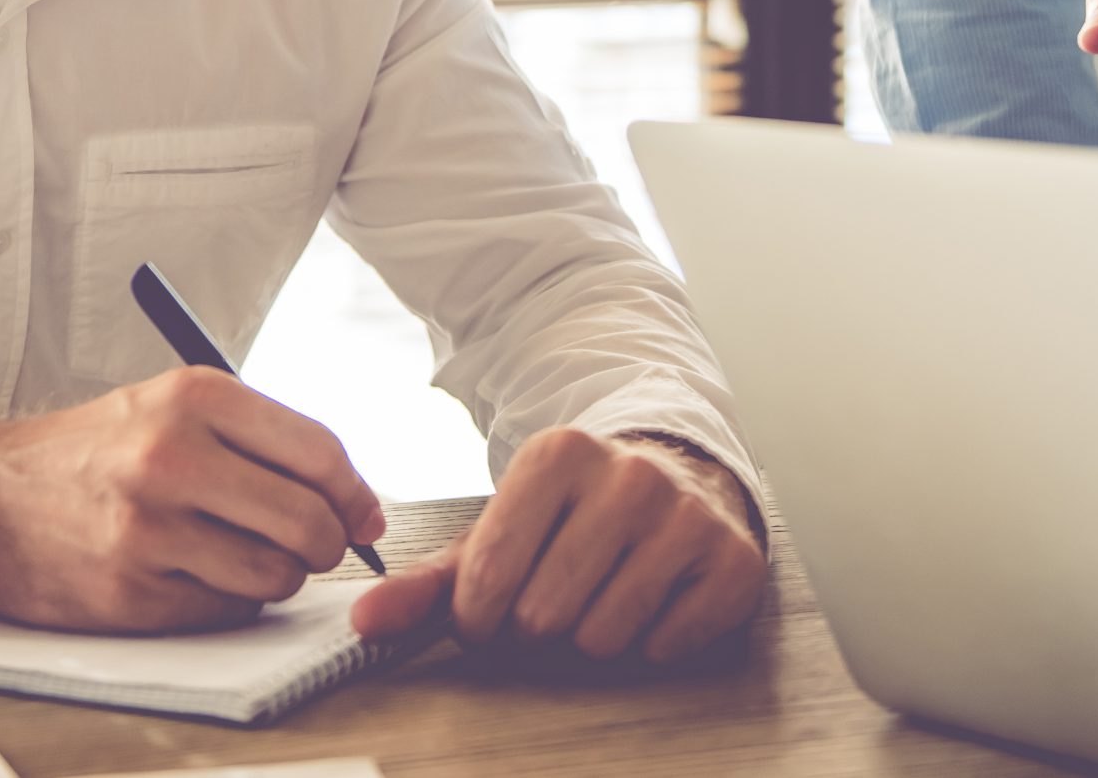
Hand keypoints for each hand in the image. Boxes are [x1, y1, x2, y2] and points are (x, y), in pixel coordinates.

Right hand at [0, 366, 386, 631]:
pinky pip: (226, 608)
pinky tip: (198, 574)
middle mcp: (172, 457)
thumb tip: (352, 499)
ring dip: (278, 576)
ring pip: (275, 574)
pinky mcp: (131, 591)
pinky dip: (229, 599)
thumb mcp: (170, 407)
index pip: (318, 451)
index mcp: (194, 397)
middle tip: (316, 545)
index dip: (355, 493)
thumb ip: (259, 438)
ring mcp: (149, 529)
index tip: (364, 515)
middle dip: (328, 542)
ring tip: (246, 555)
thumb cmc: (96, 451)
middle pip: (308, 519)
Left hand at [349, 429, 765, 664]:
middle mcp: (627, 474)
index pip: (488, 577)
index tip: (489, 607)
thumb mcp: (499, 531)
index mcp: (557, 453)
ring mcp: (685, 515)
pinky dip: (652, 639)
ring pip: (603, 636)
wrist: (680, 479)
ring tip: (603, 591)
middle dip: (537, 625)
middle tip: (554, 596)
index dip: (479, 614)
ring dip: (592, 633)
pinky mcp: (733, 559)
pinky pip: (665, 644)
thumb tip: (364, 624)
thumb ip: (428, 581)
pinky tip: (654, 597)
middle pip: (543, 616)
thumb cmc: (572, 515)